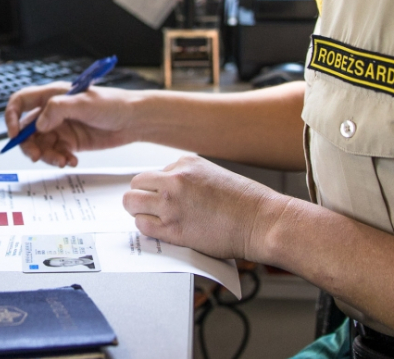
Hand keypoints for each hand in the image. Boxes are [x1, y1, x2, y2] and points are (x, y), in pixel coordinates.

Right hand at [4, 83, 138, 166]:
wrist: (134, 121)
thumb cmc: (113, 104)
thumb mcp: (85, 103)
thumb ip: (58, 109)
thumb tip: (38, 124)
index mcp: (52, 95)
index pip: (20, 102)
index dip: (12, 117)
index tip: (14, 135)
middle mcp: (53, 111)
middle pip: (27, 130)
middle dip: (29, 145)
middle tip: (38, 157)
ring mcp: (61, 127)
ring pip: (41, 145)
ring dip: (47, 156)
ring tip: (63, 160)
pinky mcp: (70, 142)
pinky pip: (56, 153)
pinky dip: (60, 159)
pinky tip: (72, 160)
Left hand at [123, 155, 289, 260]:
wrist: (262, 221)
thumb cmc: (246, 202)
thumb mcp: (213, 175)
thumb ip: (188, 179)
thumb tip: (168, 190)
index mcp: (186, 163)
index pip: (154, 173)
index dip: (157, 188)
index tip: (165, 198)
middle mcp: (175, 179)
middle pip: (136, 184)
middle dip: (141, 196)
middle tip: (150, 208)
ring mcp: (172, 203)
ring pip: (131, 203)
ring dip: (139, 212)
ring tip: (152, 219)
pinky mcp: (173, 228)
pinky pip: (142, 225)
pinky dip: (147, 228)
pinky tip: (161, 230)